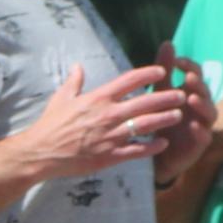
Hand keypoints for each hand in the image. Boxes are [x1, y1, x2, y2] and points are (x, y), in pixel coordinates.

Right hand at [21, 61, 190, 183]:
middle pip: (145, 102)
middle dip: (166, 97)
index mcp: (98, 98)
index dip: (148, 74)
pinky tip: (163, 143)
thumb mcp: (61, 98)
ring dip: (164, 120)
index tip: (161, 71)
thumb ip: (74, 81)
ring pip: (146, 125)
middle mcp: (108, 114)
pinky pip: (137, 150)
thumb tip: (78, 66)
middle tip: (181, 95)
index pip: (129, 80)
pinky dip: (152, 147)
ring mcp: (111, 136)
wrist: (41, 153)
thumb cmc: (50, 125)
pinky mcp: (110, 155)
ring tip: (178, 116)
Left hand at [149, 68, 218, 189]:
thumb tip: (167, 42)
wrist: (157, 153)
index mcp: (191, 92)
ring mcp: (202, 125)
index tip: (177, 61)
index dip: (189, 66)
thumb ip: (164, 70)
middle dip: (198, 84)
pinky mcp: (199, 144)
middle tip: (188, 78)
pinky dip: (200, 131)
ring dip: (202, 105)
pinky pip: (204, 137)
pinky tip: (192, 126)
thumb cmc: (161, 119)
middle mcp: (200, 107)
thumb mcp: (160, 93)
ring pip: (210, 113)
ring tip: (191, 99)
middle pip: (205, 92)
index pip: (196, 74)